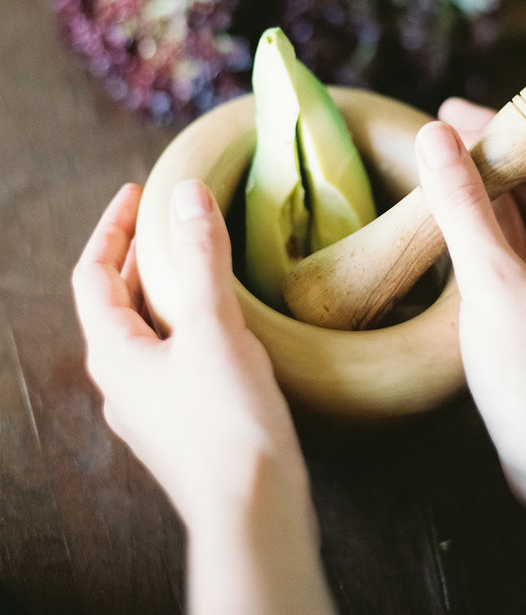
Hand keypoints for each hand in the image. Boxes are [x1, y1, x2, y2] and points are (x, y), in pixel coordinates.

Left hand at [72, 180, 334, 614]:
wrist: (254, 511)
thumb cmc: (227, 423)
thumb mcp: (214, 327)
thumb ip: (200, 258)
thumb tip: (186, 195)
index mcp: (114, 354)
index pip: (92, 275)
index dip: (112, 228)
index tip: (136, 192)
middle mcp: (121, 382)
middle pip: (114, 304)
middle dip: (136, 256)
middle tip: (166, 219)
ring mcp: (150, 408)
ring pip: (145, 333)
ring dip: (162, 290)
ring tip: (195, 262)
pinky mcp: (181, 425)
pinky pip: (171, 358)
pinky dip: (186, 324)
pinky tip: (221, 324)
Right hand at [416, 99, 525, 474]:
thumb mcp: (489, 275)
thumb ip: (462, 202)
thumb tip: (436, 136)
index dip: (501, 124)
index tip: (450, 113)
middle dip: (487, 157)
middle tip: (436, 140)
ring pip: (522, 215)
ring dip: (481, 194)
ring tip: (433, 177)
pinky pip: (513, 249)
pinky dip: (482, 232)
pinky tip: (447, 230)